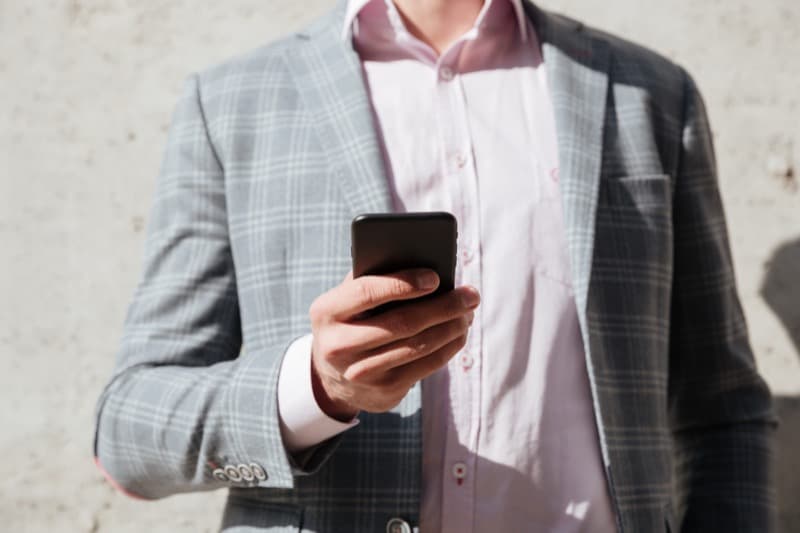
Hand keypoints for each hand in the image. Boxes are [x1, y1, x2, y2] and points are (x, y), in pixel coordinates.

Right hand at [308, 269, 479, 419]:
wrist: (333, 377)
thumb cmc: (350, 321)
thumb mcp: (348, 300)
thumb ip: (373, 278)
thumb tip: (427, 263)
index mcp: (326, 311)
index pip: (366, 292)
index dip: (403, 284)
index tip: (436, 277)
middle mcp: (338, 346)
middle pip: (401, 323)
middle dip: (442, 307)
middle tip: (470, 294)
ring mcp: (360, 373)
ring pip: (418, 347)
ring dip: (451, 327)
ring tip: (468, 312)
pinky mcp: (383, 392)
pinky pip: (425, 366)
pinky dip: (448, 347)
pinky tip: (460, 332)